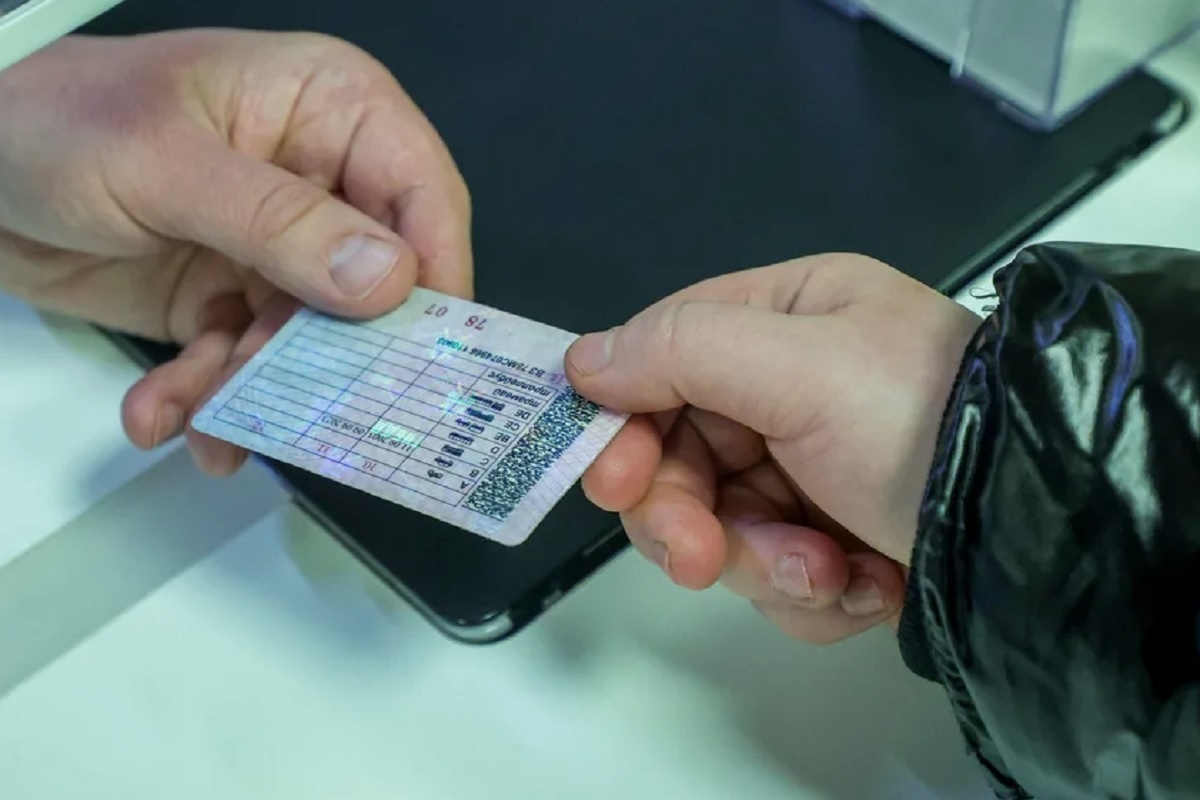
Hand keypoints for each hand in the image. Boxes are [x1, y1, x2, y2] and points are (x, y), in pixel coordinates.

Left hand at [0, 30, 470, 474]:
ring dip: (259, 393)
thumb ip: (278, 222)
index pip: (420, 194)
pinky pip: (246, 362)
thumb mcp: (164, 165)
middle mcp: (318, 180)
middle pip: (374, 285)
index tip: (427, 355)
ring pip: (308, 340)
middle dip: (335, 356)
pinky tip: (165, 415)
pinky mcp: (228, 297)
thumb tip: (389, 279)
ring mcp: (274, 246)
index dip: (436, 276)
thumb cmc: (54, 120)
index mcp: (329, 110)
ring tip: (209, 423)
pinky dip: (208, 398)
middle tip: (318, 417)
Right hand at [567, 255, 979, 642]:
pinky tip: (865, 588)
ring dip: (766, 565)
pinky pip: (778, 576)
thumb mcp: (802, 366)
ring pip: (725, 530)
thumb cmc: (918, 421)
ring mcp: (814, 472)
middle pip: (684, 459)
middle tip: (704, 561)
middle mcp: (793, 390)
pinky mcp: (840, 541)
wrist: (1040, 526)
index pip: (664, 361)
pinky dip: (812, 594)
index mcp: (786, 318)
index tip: (614, 483)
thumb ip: (681, 351)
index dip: (624, 425)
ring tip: (831, 574)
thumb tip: (578, 363)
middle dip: (693, 519)